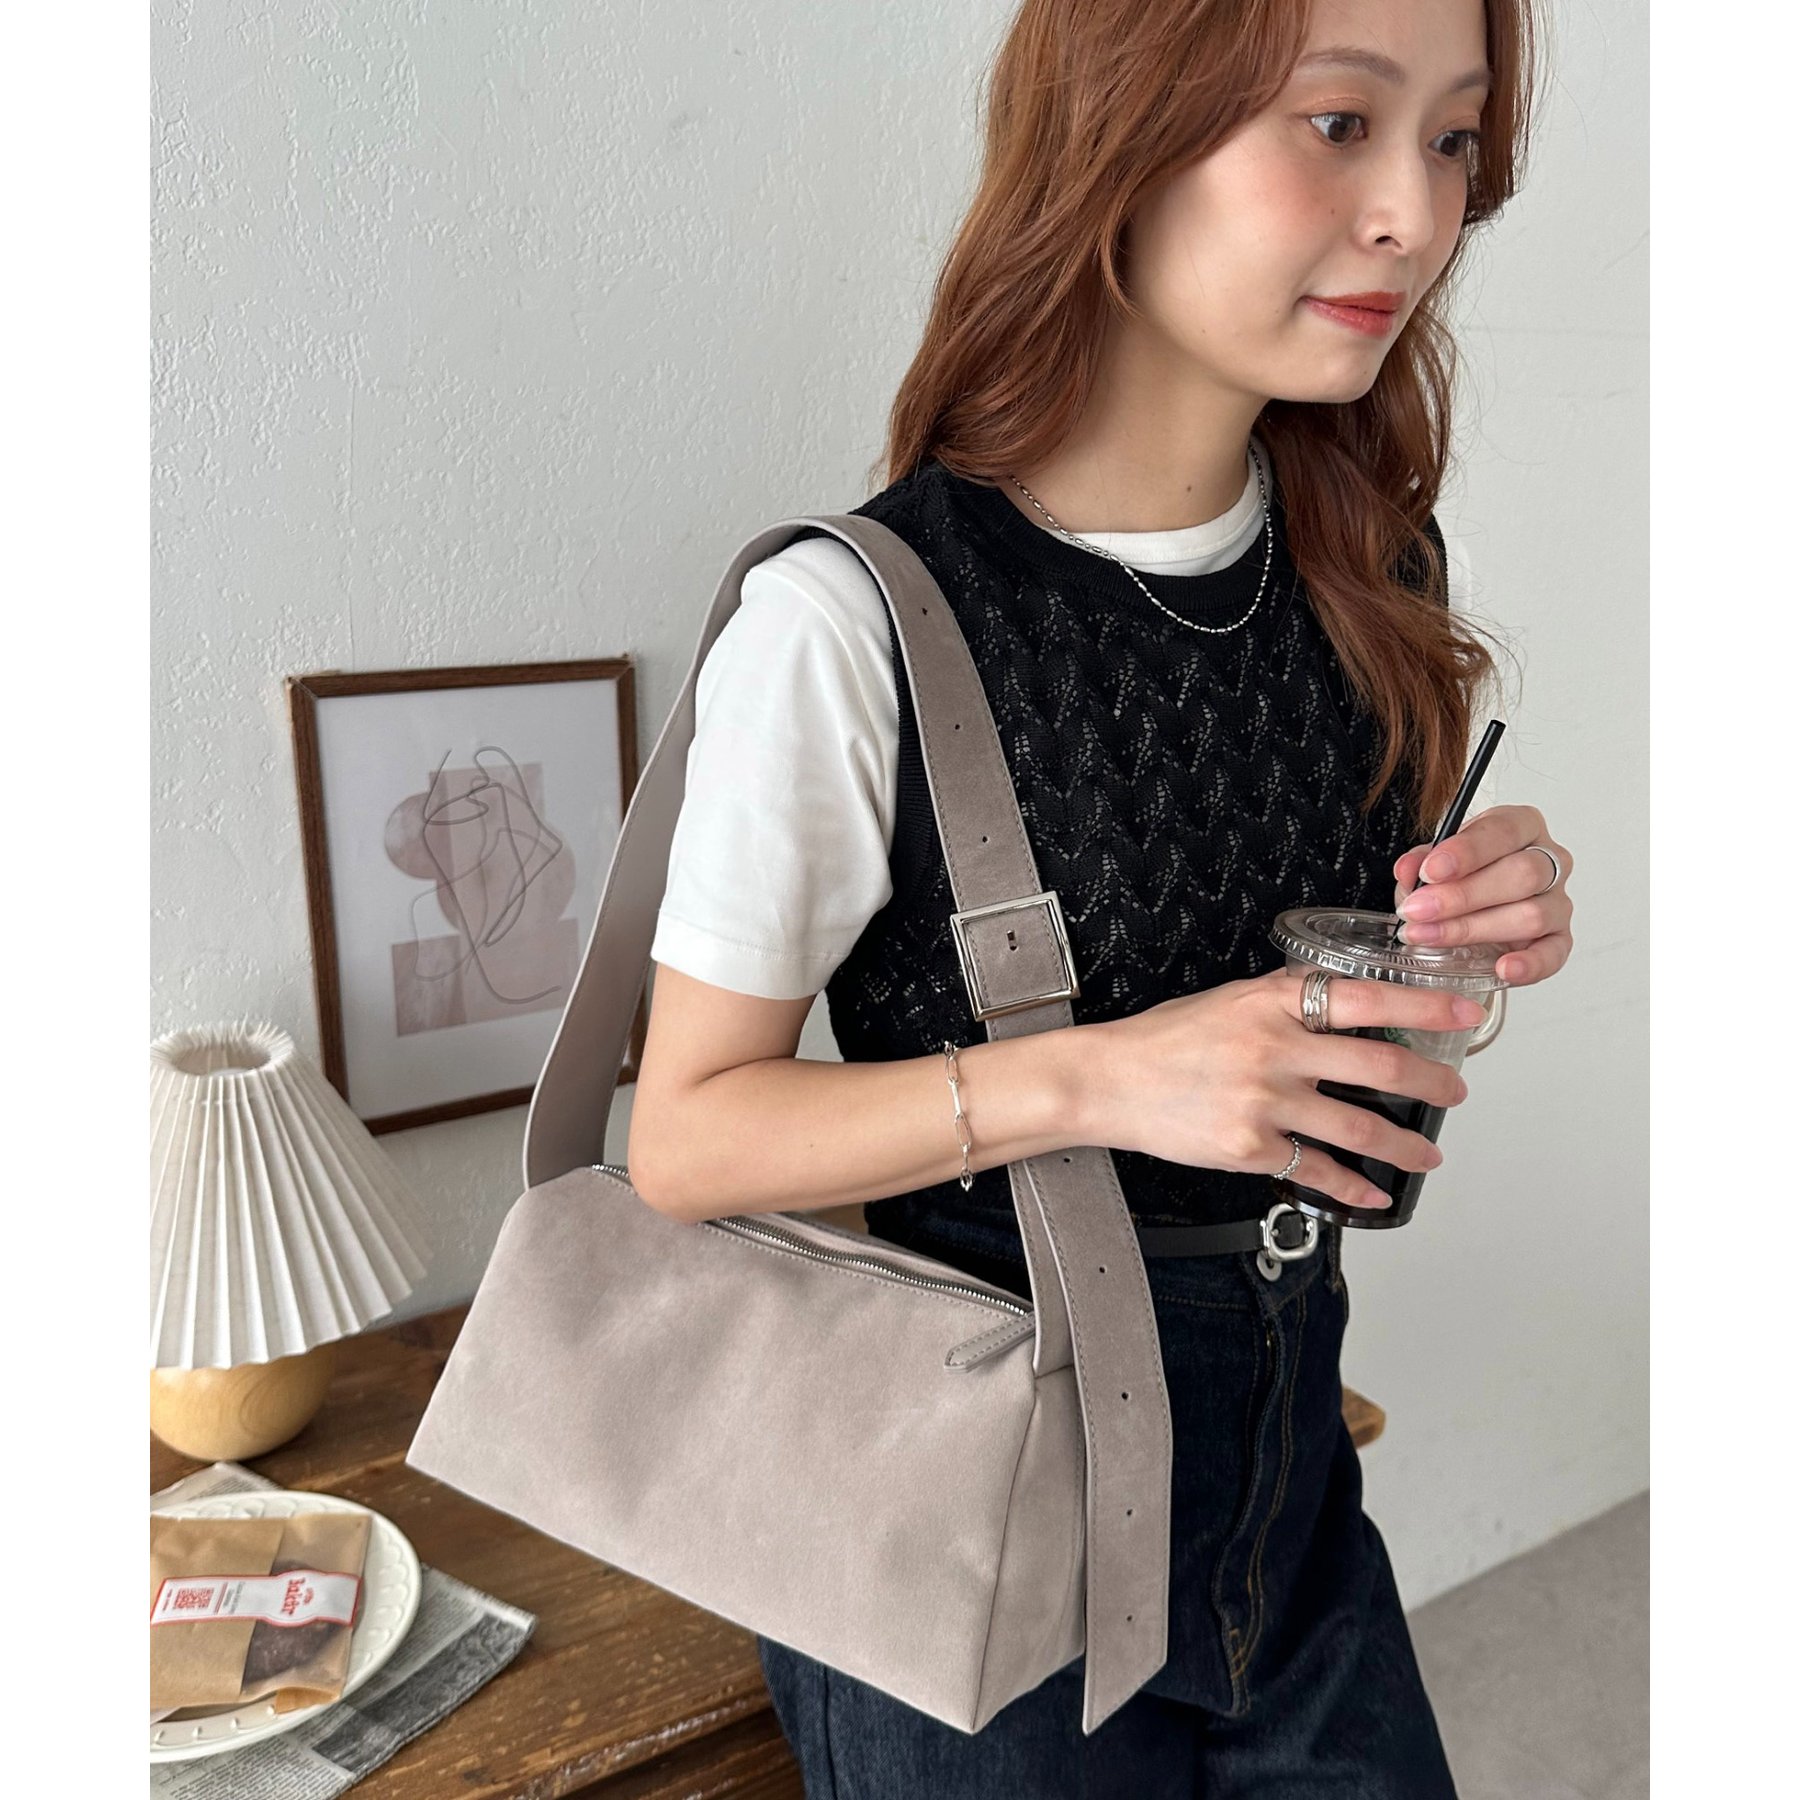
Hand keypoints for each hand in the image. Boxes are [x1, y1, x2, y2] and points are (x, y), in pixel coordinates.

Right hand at [1089, 968, 1480, 1212]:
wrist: (1110, 1080)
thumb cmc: (1167, 1039)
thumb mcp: (1231, 999)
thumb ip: (1289, 1002)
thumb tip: (1350, 1010)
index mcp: (1273, 1001)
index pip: (1367, 1000)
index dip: (1425, 1009)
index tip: (1464, 1016)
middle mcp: (1274, 1048)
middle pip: (1380, 1067)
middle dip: (1431, 1084)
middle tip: (1454, 1092)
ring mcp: (1264, 1101)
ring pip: (1360, 1128)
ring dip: (1405, 1146)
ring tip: (1425, 1153)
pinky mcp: (1250, 1148)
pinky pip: (1318, 1171)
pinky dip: (1354, 1188)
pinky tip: (1373, 1194)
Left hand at [1392, 803, 1573, 985]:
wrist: (1467, 909)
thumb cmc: (1457, 877)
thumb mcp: (1434, 863)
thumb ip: (1420, 863)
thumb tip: (1409, 870)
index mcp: (1521, 827)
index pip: (1503, 831)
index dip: (1466, 851)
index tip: (1431, 871)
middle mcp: (1548, 861)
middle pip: (1523, 873)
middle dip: (1463, 895)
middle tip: (1420, 910)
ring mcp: (1557, 902)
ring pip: (1533, 914)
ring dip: (1474, 929)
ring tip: (1431, 937)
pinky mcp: (1558, 939)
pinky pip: (1554, 953)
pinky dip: (1530, 964)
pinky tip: (1503, 968)